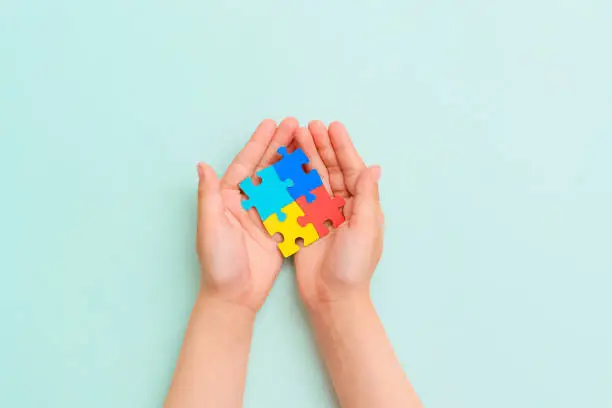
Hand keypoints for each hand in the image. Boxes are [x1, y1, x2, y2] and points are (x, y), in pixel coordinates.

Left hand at [196, 118, 299, 311]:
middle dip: (278, 146)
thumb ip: (209, 196)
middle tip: (294, 125)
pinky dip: (301, 188)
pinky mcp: (277, 230)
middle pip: (265, 168)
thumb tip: (202, 165)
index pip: (244, 165)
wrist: (234, 297)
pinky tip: (313, 174)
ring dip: (291, 162)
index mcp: (226, 199)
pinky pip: (291, 204)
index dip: (258, 144)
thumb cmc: (218, 263)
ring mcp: (262, 216)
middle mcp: (245, 203)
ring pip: (280, 182)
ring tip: (306, 142)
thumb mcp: (210, 227)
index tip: (271, 124)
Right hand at [293, 121, 383, 310]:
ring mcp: (323, 214)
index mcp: (362, 206)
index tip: (332, 127)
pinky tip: (284, 162)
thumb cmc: (354, 266)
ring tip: (295, 136)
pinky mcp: (306, 223)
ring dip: (306, 158)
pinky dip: (293, 178)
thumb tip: (374, 167)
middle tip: (309, 125)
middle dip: (321, 147)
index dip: (343, 147)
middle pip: (332, 169)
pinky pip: (299, 195)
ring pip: (314, 179)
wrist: (332, 297)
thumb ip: (367, 197)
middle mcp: (344, 206)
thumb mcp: (365, 229)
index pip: (353, 169)